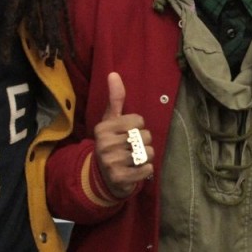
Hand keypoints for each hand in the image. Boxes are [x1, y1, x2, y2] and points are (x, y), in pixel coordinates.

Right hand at [93, 72, 154, 198]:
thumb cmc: (111, 143)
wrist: (102, 177)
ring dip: (146, 157)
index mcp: (104, 128)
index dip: (138, 127)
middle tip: (131, 148)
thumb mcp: (111, 120)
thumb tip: (113, 74)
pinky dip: (146, 169)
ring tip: (134, 159)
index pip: (138, 120)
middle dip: (144, 142)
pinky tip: (136, 170)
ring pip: (148, 152)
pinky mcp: (119, 178)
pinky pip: (147, 169)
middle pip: (145, 136)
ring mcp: (111, 162)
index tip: (127, 133)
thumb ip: (115, 98)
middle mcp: (105, 144)